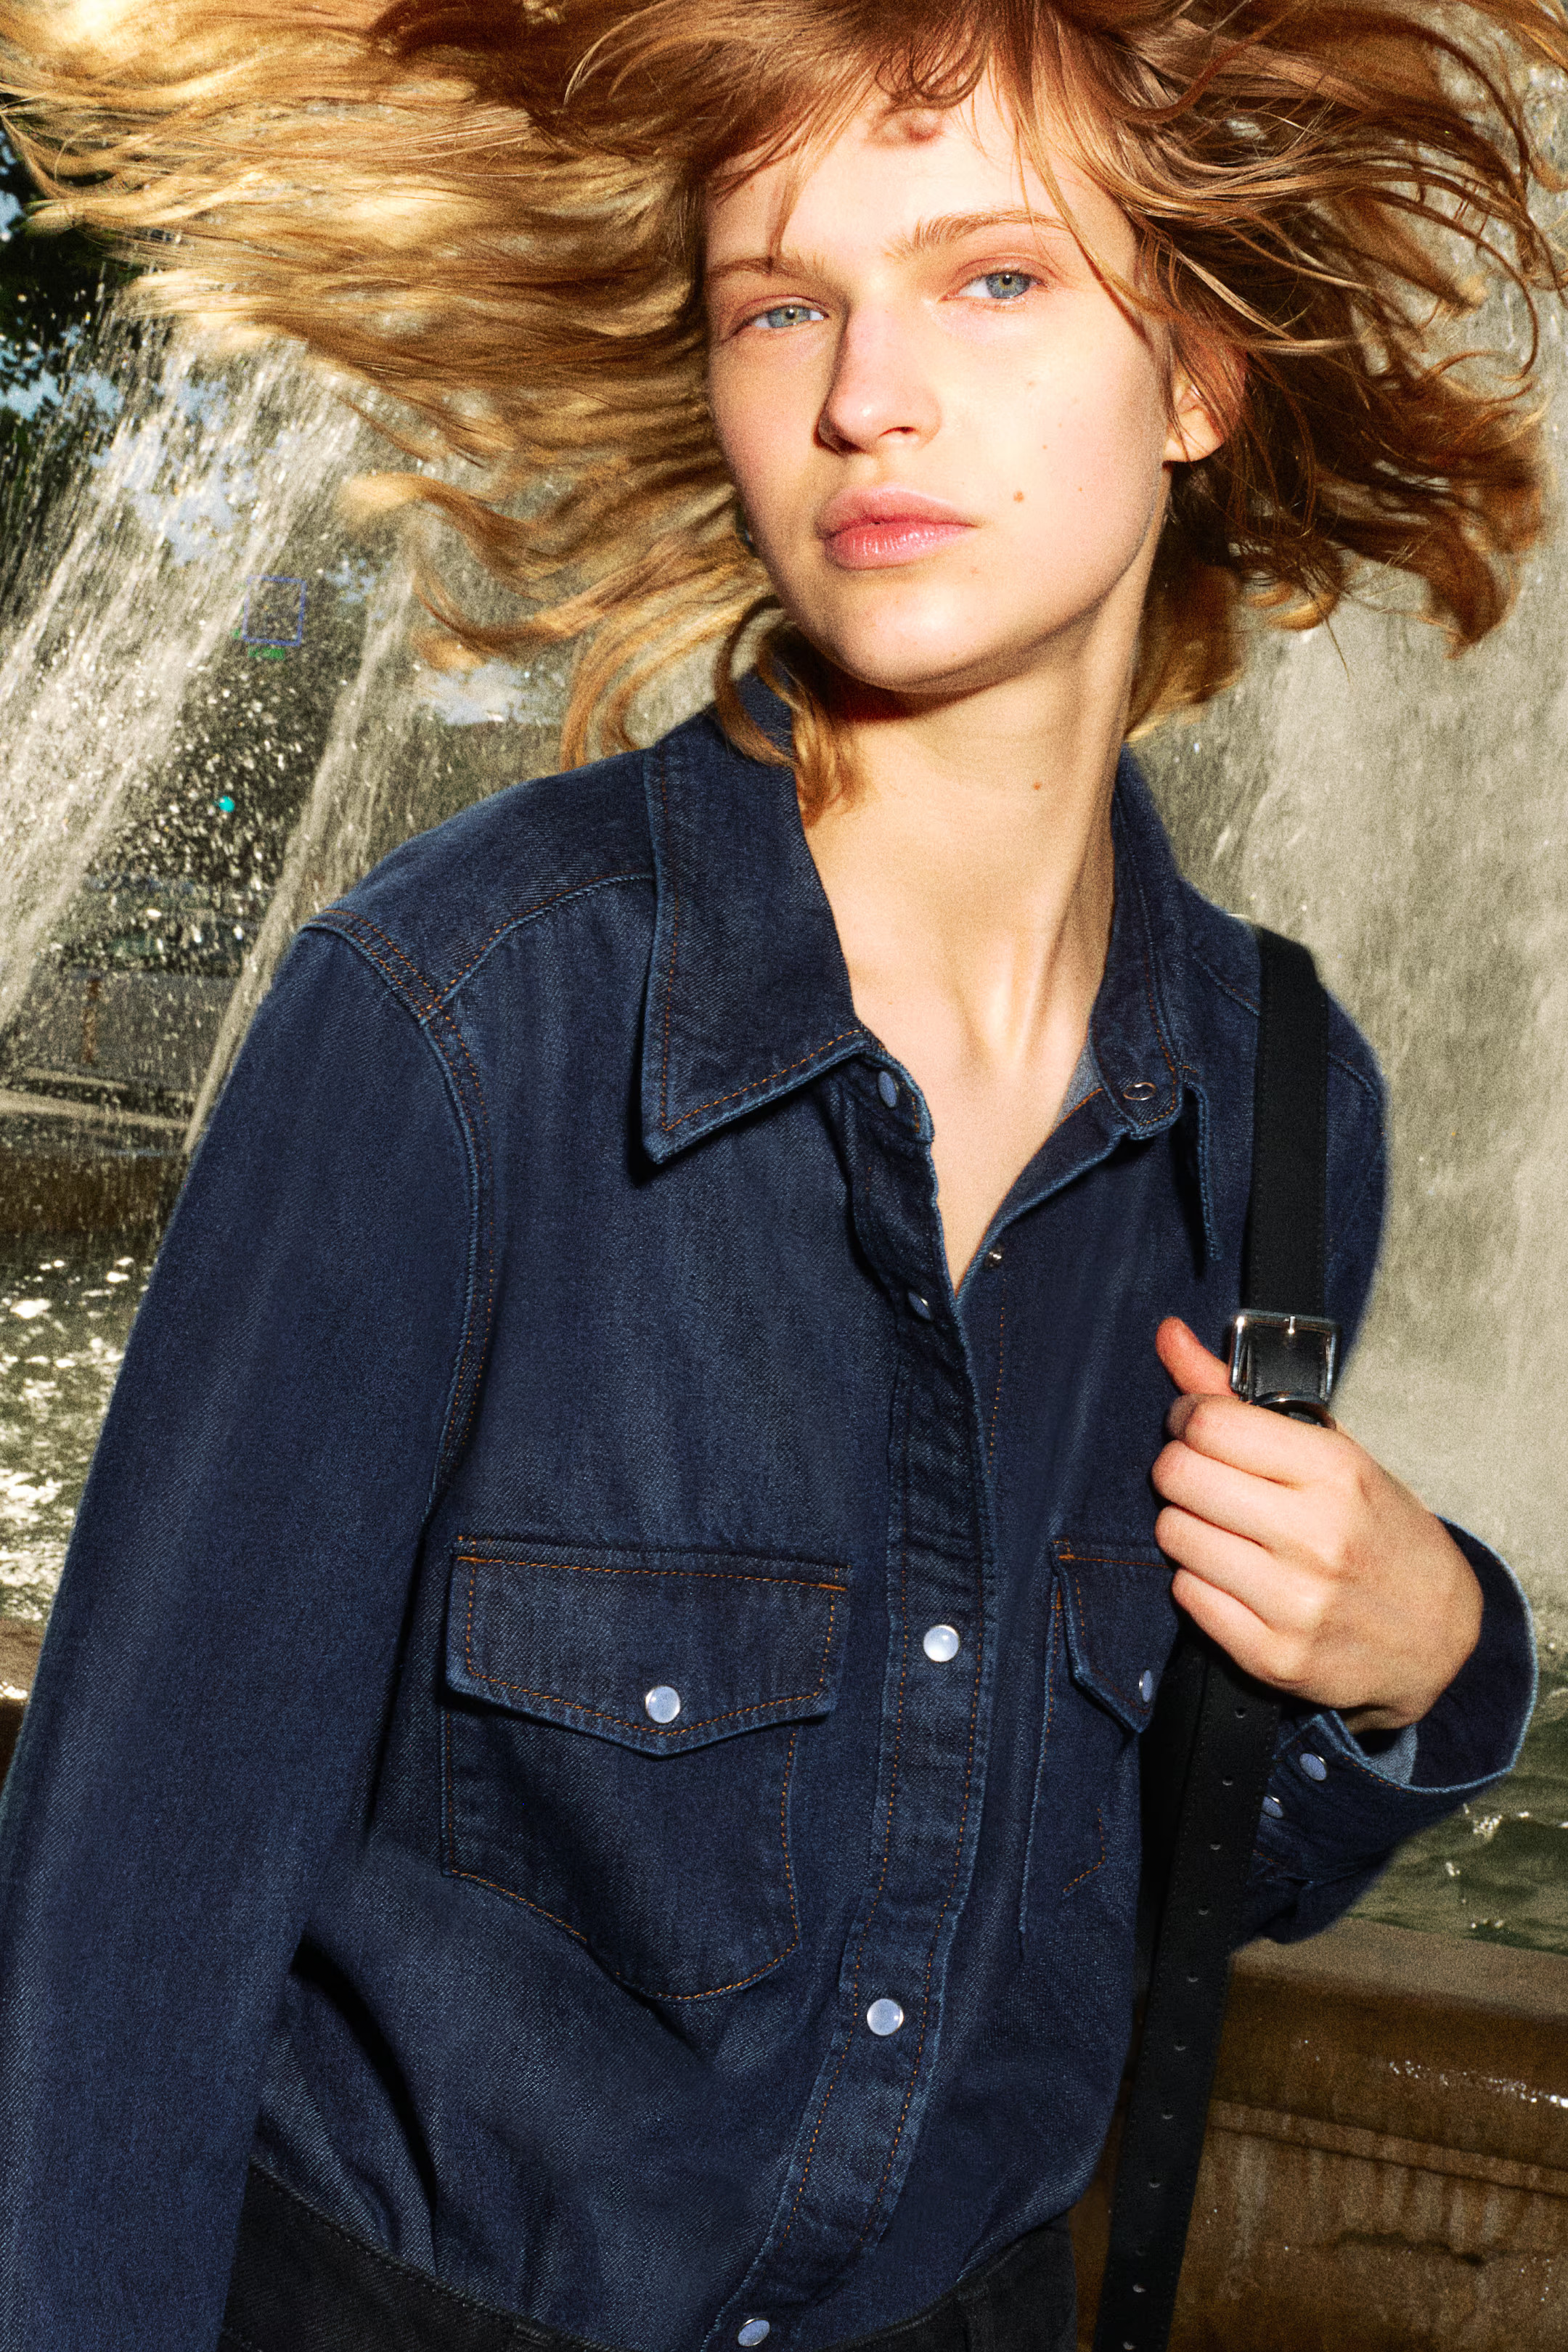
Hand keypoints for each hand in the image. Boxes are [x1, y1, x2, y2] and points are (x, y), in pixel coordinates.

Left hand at [1150, 1318, 1482, 1732]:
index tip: (1197, 1425)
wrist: (1436, 1636)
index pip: (1209, 1423)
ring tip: (1226, 1527)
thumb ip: (1238, 1392)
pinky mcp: (1273, 1655)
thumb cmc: (1379, 1530)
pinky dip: (1198, 1579)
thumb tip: (1168, 1333)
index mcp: (1335, 1472)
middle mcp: (1316, 1536)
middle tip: (1207, 1477)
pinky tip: (1234, 1574)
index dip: (1187, 1417)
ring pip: (1172, 1534)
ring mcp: (1294, 1601)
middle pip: (1178, 1475)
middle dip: (1180, 1468)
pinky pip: (1185, 1594)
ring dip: (1186, 1524)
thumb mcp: (1330, 1450)